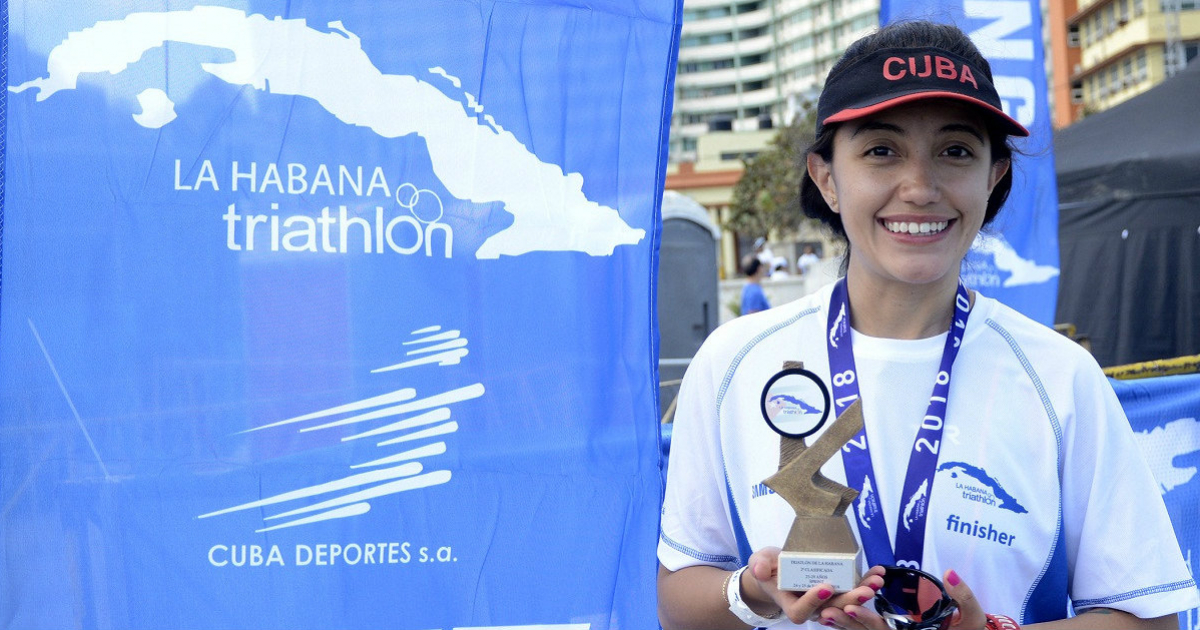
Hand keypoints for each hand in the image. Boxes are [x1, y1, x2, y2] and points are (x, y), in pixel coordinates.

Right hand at [741, 549, 883, 625]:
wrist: (778, 567)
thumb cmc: (768, 566)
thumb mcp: (759, 562)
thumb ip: (759, 565)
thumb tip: (759, 570)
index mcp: (792, 604)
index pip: (802, 610)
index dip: (813, 602)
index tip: (824, 586)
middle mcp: (812, 606)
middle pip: (832, 609)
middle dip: (850, 600)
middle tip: (864, 590)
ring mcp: (827, 599)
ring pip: (847, 601)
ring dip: (863, 591)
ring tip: (876, 581)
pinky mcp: (837, 589)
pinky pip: (852, 588)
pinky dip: (865, 580)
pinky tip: (877, 571)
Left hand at [816, 567, 987, 629]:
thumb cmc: (972, 629)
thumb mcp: (973, 616)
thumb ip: (963, 596)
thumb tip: (950, 572)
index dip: (866, 619)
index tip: (849, 605)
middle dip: (847, 622)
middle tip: (825, 610)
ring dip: (844, 626)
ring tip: (821, 614)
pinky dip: (851, 626)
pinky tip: (832, 616)